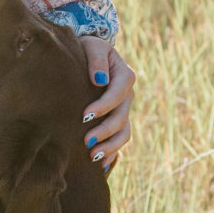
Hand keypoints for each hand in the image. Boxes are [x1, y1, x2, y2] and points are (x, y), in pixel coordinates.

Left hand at [81, 37, 134, 171]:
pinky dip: (112, 154)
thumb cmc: (87, 49)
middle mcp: (127, 95)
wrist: (86, 56)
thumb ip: (96, 60)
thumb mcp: (92, 46)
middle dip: (105, 131)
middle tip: (86, 142)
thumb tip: (99, 80)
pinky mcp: (116, 121)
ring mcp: (123, 110)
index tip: (85, 115)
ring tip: (93, 157)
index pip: (118, 93)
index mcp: (124, 75)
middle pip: (121, 117)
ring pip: (124, 133)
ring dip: (110, 147)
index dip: (104, 106)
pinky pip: (119, 140)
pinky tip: (101, 166)